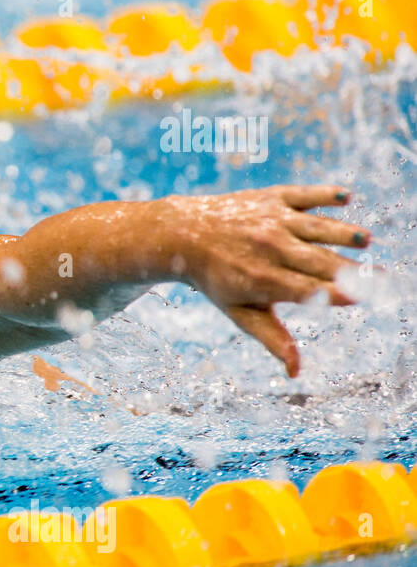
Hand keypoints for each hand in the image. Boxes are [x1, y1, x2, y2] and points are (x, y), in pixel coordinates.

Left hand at [161, 185, 370, 376]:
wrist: (184, 234)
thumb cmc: (217, 279)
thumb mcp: (239, 312)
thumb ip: (271, 337)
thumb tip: (295, 372)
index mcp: (263, 280)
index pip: (307, 290)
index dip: (335, 295)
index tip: (361, 299)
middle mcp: (269, 248)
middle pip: (320, 261)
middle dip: (353, 270)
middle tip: (383, 277)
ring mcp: (271, 220)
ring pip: (316, 227)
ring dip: (343, 232)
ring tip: (366, 240)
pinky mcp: (272, 198)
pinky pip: (302, 194)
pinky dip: (323, 194)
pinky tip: (344, 197)